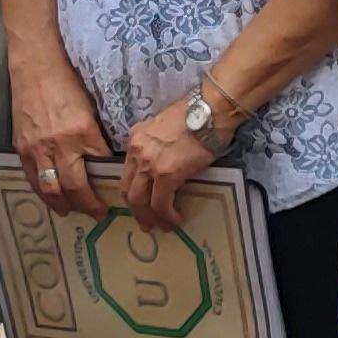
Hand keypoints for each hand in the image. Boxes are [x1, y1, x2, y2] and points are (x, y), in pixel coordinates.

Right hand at [9, 53, 113, 217]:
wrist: (36, 68)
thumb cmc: (67, 83)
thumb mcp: (90, 109)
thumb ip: (95, 135)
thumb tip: (105, 158)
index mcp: (83, 132)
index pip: (100, 166)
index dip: (108, 184)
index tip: (116, 194)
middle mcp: (60, 144)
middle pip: (74, 187)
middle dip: (87, 205)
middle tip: (96, 214)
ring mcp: (37, 148)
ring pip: (50, 189)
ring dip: (62, 205)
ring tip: (70, 212)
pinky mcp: (21, 148)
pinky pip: (32, 178)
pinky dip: (42, 192)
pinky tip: (50, 198)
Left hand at [117, 98, 216, 232]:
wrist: (210, 110)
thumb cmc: (196, 114)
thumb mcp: (164, 125)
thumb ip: (156, 142)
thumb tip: (164, 161)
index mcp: (135, 138)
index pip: (126, 172)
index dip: (132, 192)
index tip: (141, 204)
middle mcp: (136, 151)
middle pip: (127, 190)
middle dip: (136, 211)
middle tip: (146, 223)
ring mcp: (149, 164)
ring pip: (139, 201)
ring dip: (149, 217)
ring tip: (160, 227)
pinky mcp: (166, 174)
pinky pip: (160, 203)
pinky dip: (166, 215)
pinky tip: (175, 219)